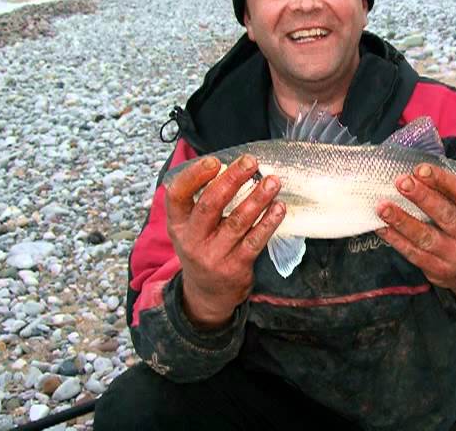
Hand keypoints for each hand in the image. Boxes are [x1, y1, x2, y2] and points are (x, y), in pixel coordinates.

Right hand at [165, 154, 284, 328]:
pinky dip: (268, 222)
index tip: (215, 161)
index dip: (194, 176)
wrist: (207, 294)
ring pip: (237, 222)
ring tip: (272, 181)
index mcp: (177, 224)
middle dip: (231, 180)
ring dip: (257, 198)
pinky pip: (255, 241)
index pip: (177, 195)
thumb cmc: (203, 248)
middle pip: (210, 205)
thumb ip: (203, 201)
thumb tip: (233, 167)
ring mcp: (214, 255)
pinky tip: (278, 208)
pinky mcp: (236, 267)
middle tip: (250, 162)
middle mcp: (192, 240)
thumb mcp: (190, 228)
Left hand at [376, 163, 455, 311]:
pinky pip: (414, 253)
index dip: (444, 181)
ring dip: (402, 220)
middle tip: (402, 182)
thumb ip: (451, 193)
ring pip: (426, 237)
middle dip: (422, 197)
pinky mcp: (439, 271)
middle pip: (446, 216)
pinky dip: (396, 239)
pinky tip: (383, 227)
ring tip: (383, 206)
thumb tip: (416, 173)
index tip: (421, 169)